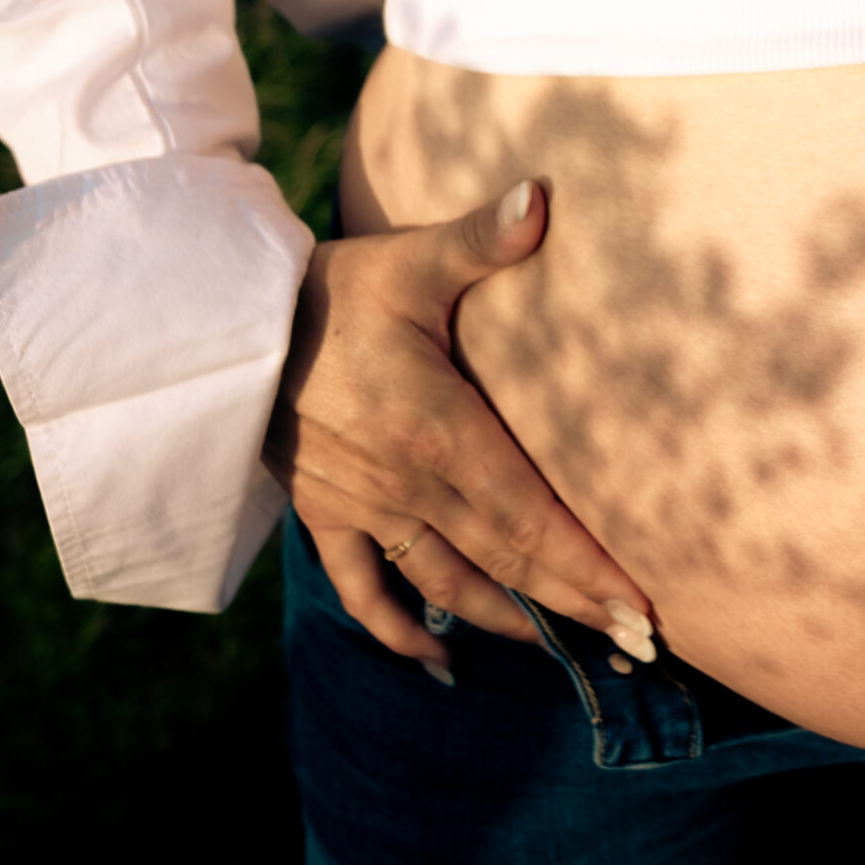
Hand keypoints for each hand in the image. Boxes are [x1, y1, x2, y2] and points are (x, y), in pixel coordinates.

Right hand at [263, 179, 654, 674]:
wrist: (222, 330)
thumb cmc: (329, 287)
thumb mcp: (409, 260)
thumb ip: (481, 238)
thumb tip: (541, 197)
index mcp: (441, 431)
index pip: (534, 517)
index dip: (589, 567)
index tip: (642, 611)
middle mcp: (409, 485)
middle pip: (506, 560)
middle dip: (572, 604)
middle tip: (634, 644)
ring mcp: (365, 506)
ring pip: (447, 583)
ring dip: (504, 621)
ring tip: (558, 649)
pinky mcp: (324, 512)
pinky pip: (364, 590)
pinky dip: (400, 632)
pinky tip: (435, 667)